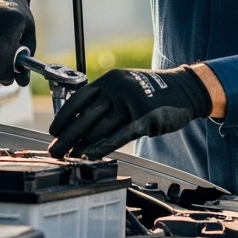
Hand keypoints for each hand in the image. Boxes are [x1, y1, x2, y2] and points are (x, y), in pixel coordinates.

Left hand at [48, 66, 211, 158]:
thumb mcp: (125, 84)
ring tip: (70, 156)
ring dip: (82, 145)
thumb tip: (80, 117)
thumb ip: (105, 97)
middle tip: (55, 150)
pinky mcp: (144, 119)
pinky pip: (120, 135)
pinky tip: (91, 155)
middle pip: (85, 116)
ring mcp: (131, 104)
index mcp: (110, 80)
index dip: (64, 116)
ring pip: (100, 128)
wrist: (183, 89)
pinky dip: (103, 146)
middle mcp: (117, 90)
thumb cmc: (151, 90)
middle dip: (67, 135)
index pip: (78, 98)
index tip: (53, 130)